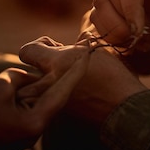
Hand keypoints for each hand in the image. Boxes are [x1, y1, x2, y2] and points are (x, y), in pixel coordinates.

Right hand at [0, 44, 88, 149]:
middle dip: (64, 75)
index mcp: (36, 122)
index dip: (76, 70)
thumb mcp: (1, 85)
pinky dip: (33, 93)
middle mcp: (35, 131)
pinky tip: (39, 77)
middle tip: (82, 52)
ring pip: (40, 102)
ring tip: (63, 60)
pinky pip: (29, 108)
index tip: (89, 53)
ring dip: (47, 84)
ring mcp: (26, 134)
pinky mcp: (16, 132)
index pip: (62, 92)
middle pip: (53, 97)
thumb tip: (34, 75)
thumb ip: (24, 76)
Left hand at [19, 37, 146, 124]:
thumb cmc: (113, 75)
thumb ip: (81, 43)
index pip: (26, 51)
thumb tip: (81, 36)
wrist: (123, 108)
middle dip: (39, 66)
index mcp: (56, 63)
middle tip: (57, 64)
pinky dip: (53, 94)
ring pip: (34, 88)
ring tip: (63, 78)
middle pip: (26, 71)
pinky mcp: (58, 113)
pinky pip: (45, 100)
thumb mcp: (98, 50)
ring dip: (43, 81)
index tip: (52, 47)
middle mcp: (49, 82)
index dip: (38, 46)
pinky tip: (73, 90)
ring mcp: (50, 99)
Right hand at [89, 0, 149, 48]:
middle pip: (105, 3)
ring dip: (115, 34)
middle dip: (122, 27)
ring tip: (137, 41)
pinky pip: (96, 25)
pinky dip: (110, 38)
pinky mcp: (101, 9)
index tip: (137, 32)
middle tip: (143, 40)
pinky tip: (129, 43)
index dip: (130, 12)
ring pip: (97, 15)